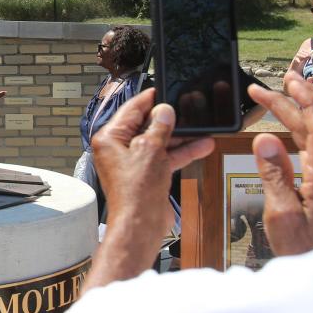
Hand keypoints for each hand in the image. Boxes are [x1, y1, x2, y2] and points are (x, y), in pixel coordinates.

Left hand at [92, 89, 214, 242]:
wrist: (140, 223)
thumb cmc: (136, 191)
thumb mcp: (150, 149)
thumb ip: (159, 127)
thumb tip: (164, 111)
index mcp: (110, 138)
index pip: (131, 110)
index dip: (149, 99)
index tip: (163, 89)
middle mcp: (118, 149)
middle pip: (146, 125)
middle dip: (168, 119)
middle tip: (187, 108)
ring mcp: (133, 163)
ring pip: (158, 142)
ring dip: (180, 136)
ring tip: (202, 127)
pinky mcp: (146, 175)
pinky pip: (164, 157)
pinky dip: (180, 152)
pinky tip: (201, 145)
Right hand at [248, 72, 312, 255]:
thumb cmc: (302, 248)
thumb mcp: (282, 215)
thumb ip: (274, 175)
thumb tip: (263, 139)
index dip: (306, 100)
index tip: (288, 82)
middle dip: (304, 96)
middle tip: (283, 78)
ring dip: (306, 108)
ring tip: (286, 89)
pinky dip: (308, 124)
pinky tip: (295, 119)